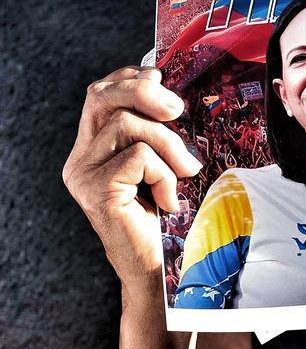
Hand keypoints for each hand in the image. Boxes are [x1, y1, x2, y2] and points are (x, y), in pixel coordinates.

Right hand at [63, 66, 201, 287]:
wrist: (160, 270)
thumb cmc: (168, 218)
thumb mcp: (164, 164)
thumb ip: (157, 132)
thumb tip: (169, 89)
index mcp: (92, 148)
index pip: (100, 94)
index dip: (130, 78)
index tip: (162, 78)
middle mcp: (78, 159)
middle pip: (103, 97)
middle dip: (147, 92)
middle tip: (179, 110)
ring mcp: (82, 175)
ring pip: (128, 125)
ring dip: (169, 145)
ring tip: (184, 173)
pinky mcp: (95, 191)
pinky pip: (140, 158)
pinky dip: (165, 174)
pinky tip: (168, 199)